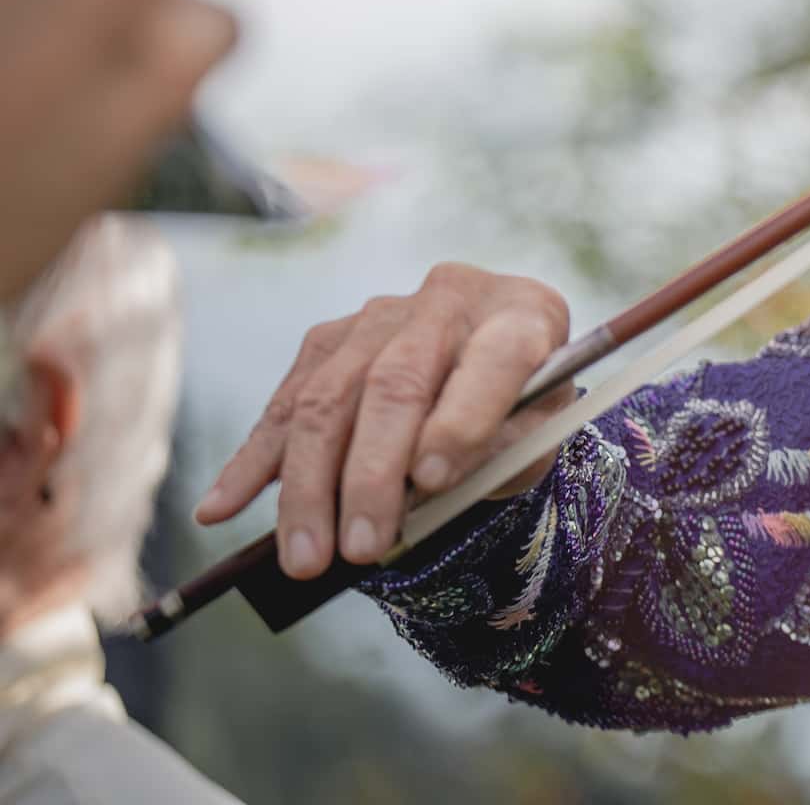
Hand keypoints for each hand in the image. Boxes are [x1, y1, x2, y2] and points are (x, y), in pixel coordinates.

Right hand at [197, 262, 573, 578]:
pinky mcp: (328, 339)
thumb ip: (500, 453)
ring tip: (304, 559)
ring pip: (328, 398)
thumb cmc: (524, 405)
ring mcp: (381, 315)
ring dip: (307, 487)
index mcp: (522, 316)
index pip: (495, 357)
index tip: (433, 480)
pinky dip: (252, 462)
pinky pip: (285, 404)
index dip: (463, 417)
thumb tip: (425, 487)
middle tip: (359, 549)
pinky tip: (220, 508)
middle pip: (395, 383)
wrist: (496, 357)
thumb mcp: (540, 433)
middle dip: (370, 475)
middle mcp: (448, 300)